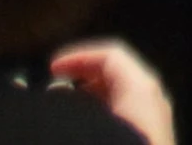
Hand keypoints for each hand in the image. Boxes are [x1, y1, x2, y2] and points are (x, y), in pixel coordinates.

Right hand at [47, 40, 176, 144]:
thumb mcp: (87, 129)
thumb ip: (60, 112)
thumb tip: (34, 97)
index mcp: (141, 90)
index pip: (111, 56)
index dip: (78, 57)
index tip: (50, 70)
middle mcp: (154, 103)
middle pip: (118, 77)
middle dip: (82, 82)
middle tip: (52, 95)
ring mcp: (157, 127)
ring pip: (121, 103)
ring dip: (90, 106)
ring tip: (61, 119)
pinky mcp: (154, 143)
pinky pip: (126, 124)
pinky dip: (103, 124)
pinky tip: (82, 135)